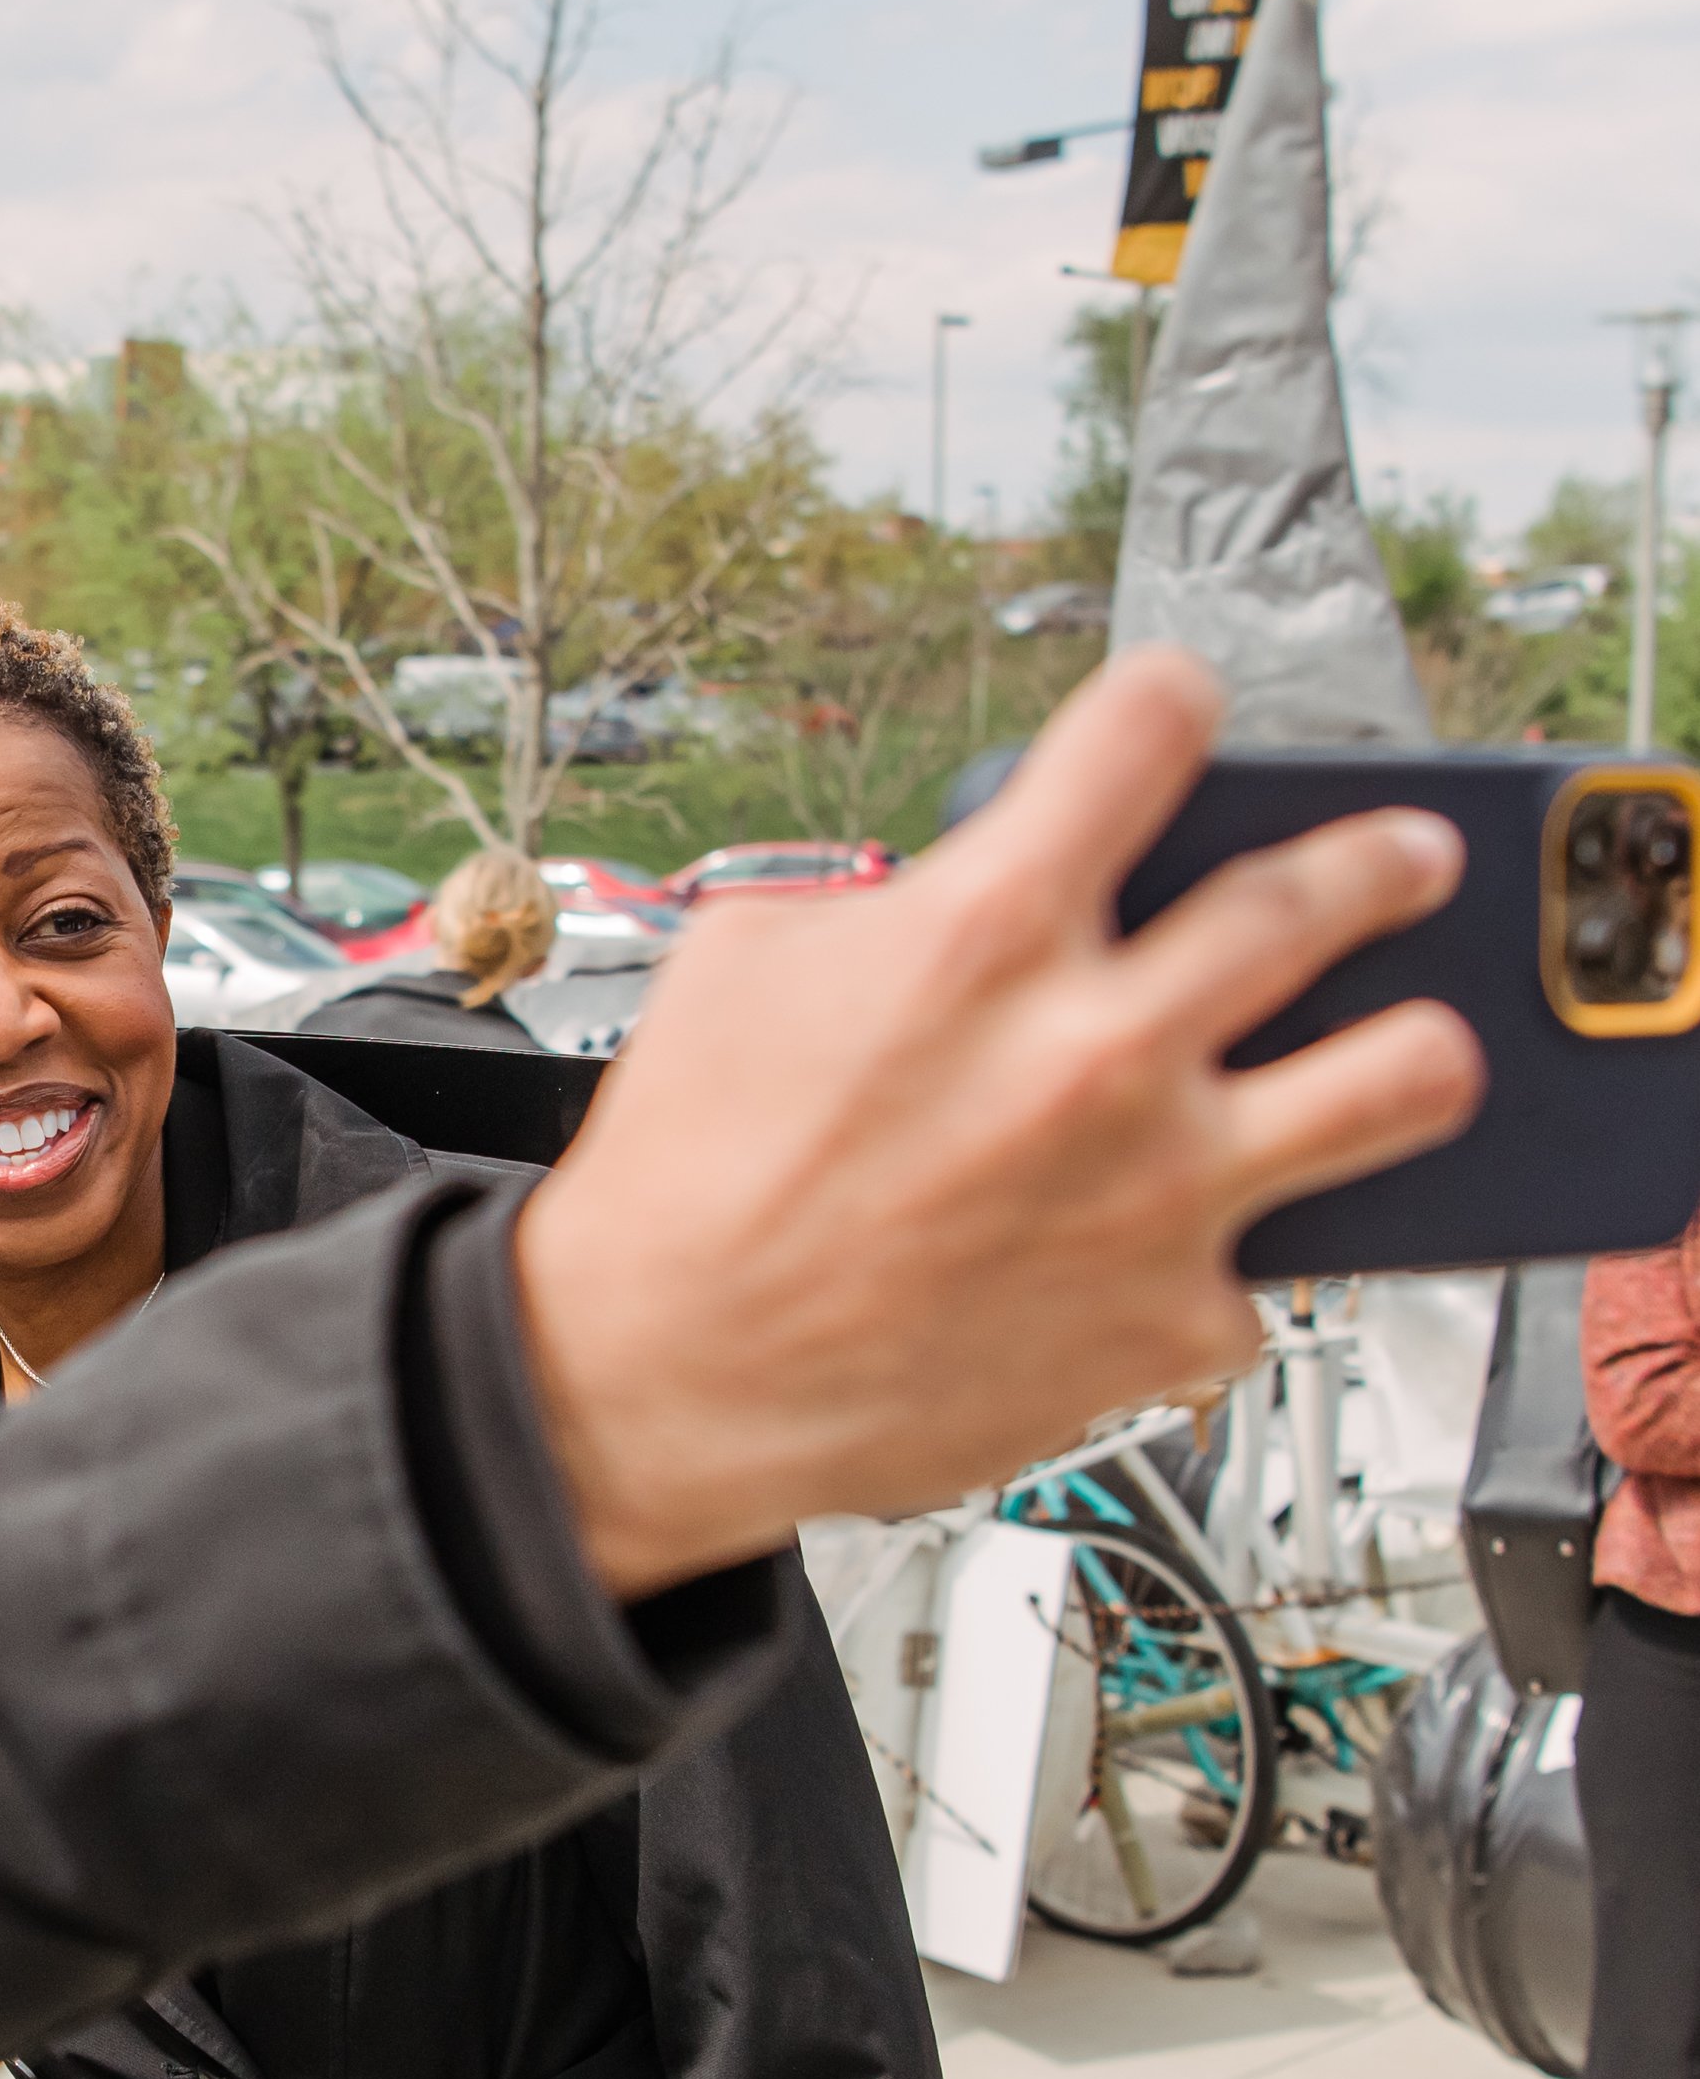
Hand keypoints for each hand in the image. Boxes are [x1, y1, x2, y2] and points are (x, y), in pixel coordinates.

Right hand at [520, 645, 1480, 1597]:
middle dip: (1383, 857)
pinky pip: (1261, 1271)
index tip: (1180, 712)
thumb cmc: (682, 1180)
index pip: (1143, 734)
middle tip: (1398, 858)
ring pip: (1405, 1080)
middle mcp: (1096, 1048)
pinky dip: (1222, 1257)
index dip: (1170, 701)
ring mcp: (1157, 1189)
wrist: (657, 1376)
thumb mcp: (744, 967)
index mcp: (984, 934)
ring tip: (1413, 1041)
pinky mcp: (1171, 1320)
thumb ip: (885, 905)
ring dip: (1420, 1047)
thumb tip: (959, 885)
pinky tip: (1176, 1251)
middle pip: (1325, 892)